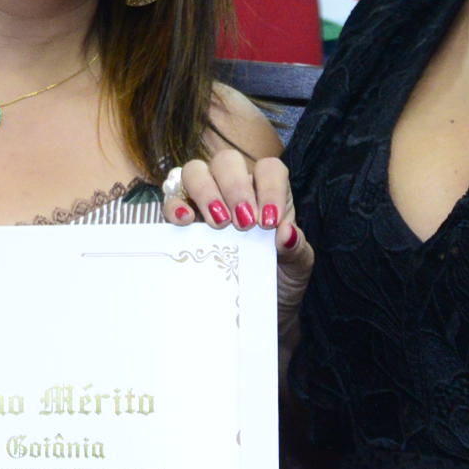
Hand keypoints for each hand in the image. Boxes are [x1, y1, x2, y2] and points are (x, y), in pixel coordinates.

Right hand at [167, 147, 312, 330]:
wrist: (260, 307)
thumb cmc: (280, 278)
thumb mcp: (297, 267)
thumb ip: (297, 249)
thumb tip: (285, 233)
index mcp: (268, 193)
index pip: (268, 169)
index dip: (270, 187)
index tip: (269, 221)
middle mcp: (236, 190)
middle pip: (227, 161)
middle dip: (234, 188)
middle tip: (242, 223)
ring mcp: (205, 201)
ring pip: (196, 171)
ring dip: (205, 192)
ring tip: (218, 224)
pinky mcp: (183, 220)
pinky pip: (171, 200)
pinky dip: (174, 206)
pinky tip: (185, 221)